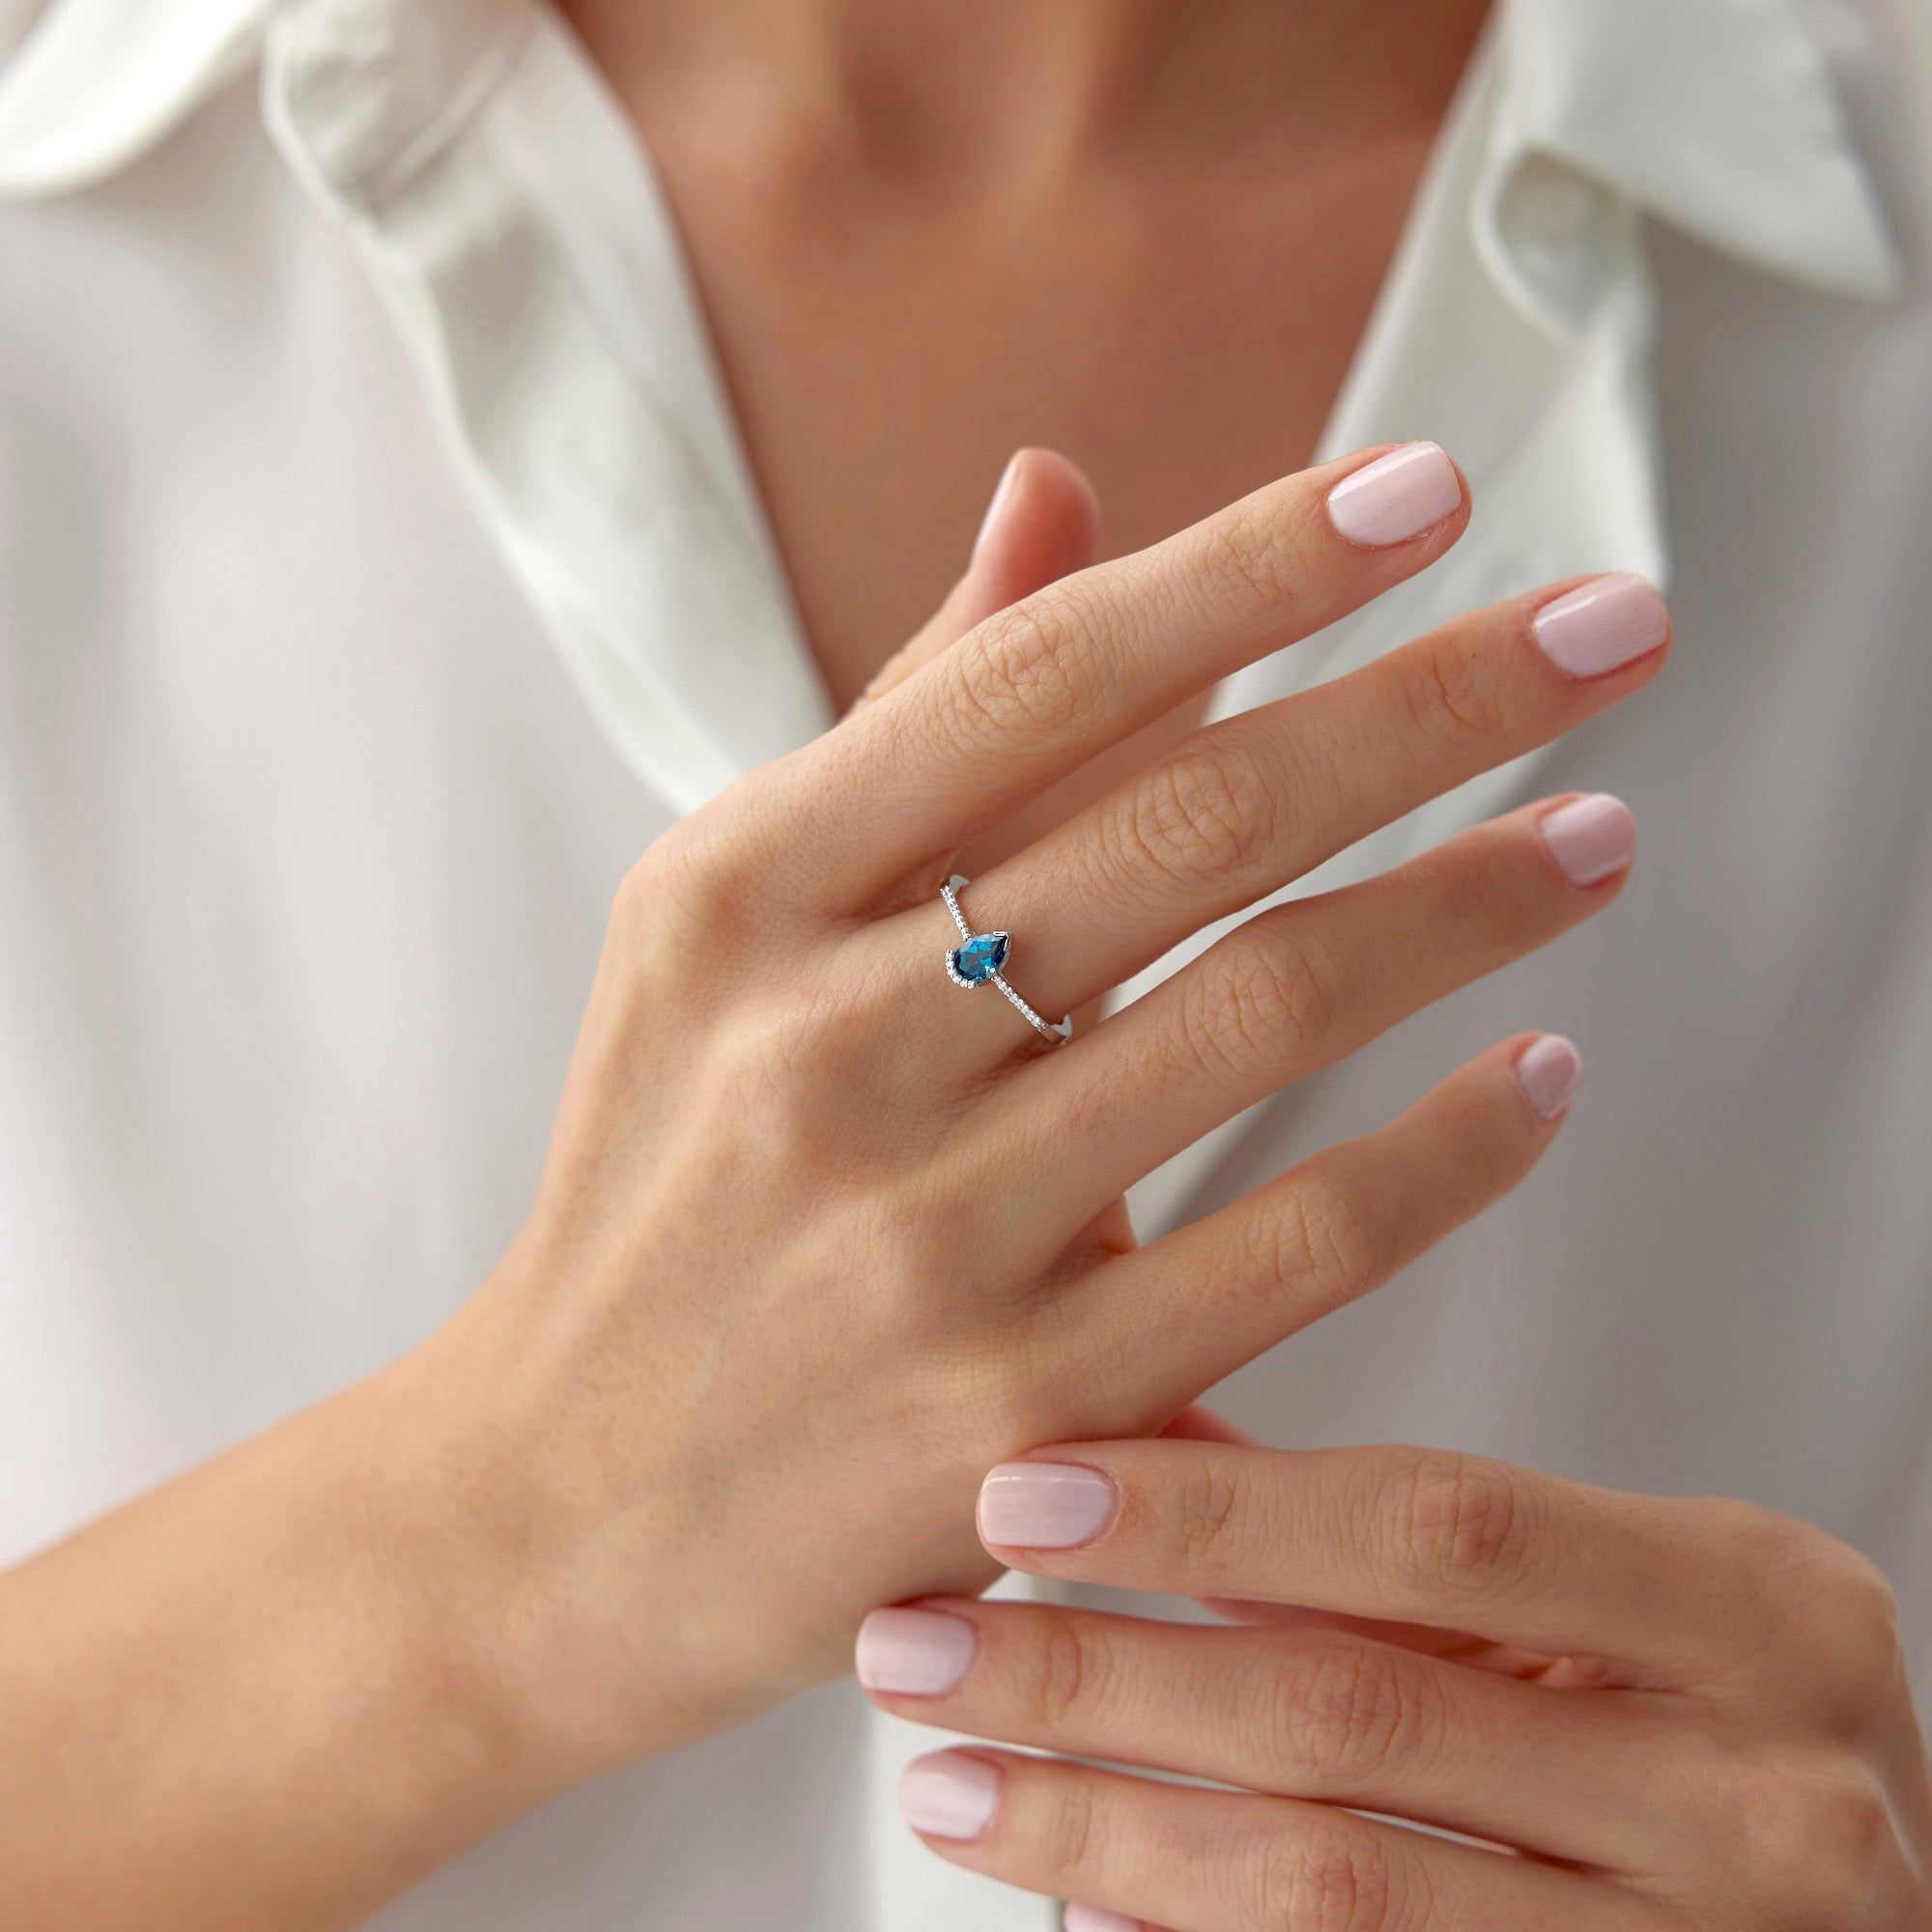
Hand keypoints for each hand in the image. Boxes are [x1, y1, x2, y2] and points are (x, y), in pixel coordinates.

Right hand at [401, 440, 1669, 1789]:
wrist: (560, 1507)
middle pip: (1193, 822)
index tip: (1432, 487)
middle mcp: (821, 1044)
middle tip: (1621, 628)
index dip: (1255, 564)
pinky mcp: (1017, 1416)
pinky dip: (1445, 1154)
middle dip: (1437, 702)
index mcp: (741, 890)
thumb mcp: (727, 929)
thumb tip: (1060, 486)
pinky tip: (1536, 1081)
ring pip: (1267, 1013)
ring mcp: (920, 1239)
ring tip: (1598, 839)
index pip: (1040, 677)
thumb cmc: (670, 1180)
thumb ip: (912, 720)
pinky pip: (1292, 1248)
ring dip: (1473, 904)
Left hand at [863, 1428, 1931, 1930]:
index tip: (1022, 1491)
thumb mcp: (1622, 1591)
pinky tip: (1076, 1897)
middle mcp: (1760, 1798)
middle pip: (1351, 1721)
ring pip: (1327, 1894)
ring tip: (947, 1777)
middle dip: (1097, 1678)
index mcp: (1757, 1610)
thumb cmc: (1729, 1722)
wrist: (1896, 1922)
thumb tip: (1151, 1420)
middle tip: (920, 1640)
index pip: (1432, 1533)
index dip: (1209, 1504)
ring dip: (1099, 1832)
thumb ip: (1398, 1528)